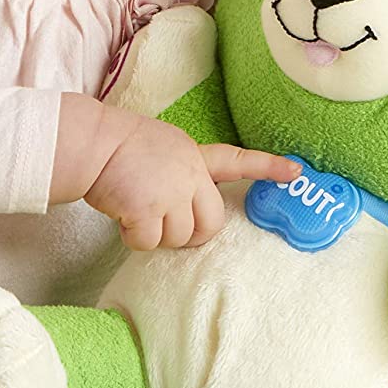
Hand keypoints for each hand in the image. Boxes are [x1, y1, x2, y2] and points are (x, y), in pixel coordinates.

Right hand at [86, 115, 298, 251]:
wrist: (91, 144)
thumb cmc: (117, 148)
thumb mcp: (162, 150)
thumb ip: (182, 175)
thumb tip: (183, 211)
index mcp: (193, 156)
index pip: (236, 161)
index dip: (268, 168)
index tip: (296, 172)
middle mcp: (189, 174)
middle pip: (210, 224)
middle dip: (190, 233)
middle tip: (163, 224)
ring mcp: (171, 192)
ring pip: (179, 238)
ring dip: (156, 235)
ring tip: (134, 210)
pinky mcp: (149, 209)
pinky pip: (149, 243)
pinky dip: (133, 238)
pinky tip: (122, 217)